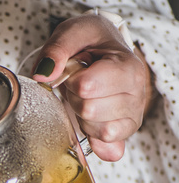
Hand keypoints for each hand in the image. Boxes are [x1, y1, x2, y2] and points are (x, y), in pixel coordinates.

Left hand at [32, 14, 152, 161]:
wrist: (102, 49)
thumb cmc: (90, 41)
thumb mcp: (73, 32)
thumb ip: (57, 49)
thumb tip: (44, 74)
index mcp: (128, 66)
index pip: (87, 86)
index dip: (72, 80)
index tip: (76, 70)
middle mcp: (137, 93)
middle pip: (90, 110)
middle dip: (75, 98)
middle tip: (79, 84)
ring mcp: (133, 116)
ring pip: (99, 131)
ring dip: (83, 116)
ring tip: (86, 98)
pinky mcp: (124, 134)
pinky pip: (109, 150)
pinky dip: (93, 139)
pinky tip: (90, 121)